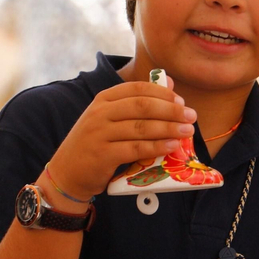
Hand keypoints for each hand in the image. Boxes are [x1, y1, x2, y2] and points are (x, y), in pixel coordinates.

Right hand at [43, 81, 196, 202]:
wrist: (66, 174)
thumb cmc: (94, 145)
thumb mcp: (109, 120)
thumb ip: (135, 104)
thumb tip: (168, 83)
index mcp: (103, 100)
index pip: (137, 89)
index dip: (162, 93)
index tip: (181, 101)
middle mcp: (100, 113)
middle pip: (142, 106)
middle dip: (171, 110)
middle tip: (191, 116)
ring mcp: (100, 134)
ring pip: (142, 127)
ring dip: (169, 128)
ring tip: (187, 131)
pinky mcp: (103, 155)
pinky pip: (136, 149)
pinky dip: (156, 147)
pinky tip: (171, 146)